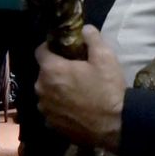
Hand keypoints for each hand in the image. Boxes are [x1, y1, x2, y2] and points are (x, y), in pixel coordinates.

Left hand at [35, 26, 124, 151]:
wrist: (114, 127)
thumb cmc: (108, 90)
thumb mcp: (105, 58)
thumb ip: (92, 39)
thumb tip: (85, 29)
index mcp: (51, 70)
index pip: (40, 51)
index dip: (51, 47)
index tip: (65, 50)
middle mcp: (41, 89)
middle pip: (44, 73)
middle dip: (55, 70)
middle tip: (75, 71)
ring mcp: (45, 109)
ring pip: (47, 92)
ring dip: (56, 89)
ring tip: (76, 91)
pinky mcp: (51, 124)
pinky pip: (52, 109)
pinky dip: (60, 106)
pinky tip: (75, 108)